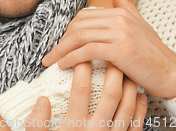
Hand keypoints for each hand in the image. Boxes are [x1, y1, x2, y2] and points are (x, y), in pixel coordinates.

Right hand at [25, 62, 146, 129]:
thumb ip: (35, 122)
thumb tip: (43, 99)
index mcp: (73, 127)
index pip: (80, 89)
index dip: (81, 67)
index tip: (80, 52)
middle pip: (110, 95)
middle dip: (111, 71)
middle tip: (110, 53)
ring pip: (127, 107)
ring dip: (129, 86)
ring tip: (126, 69)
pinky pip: (136, 126)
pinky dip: (140, 108)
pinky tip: (139, 95)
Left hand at [42, 0, 175, 98]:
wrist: (173, 74)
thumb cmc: (154, 54)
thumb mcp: (140, 26)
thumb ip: (126, 9)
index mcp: (120, 12)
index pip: (83, 17)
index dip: (68, 30)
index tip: (59, 44)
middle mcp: (119, 19)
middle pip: (78, 25)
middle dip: (61, 40)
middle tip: (49, 55)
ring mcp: (120, 33)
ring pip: (80, 37)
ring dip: (61, 50)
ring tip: (50, 61)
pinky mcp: (121, 50)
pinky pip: (88, 51)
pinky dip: (72, 57)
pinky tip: (63, 65)